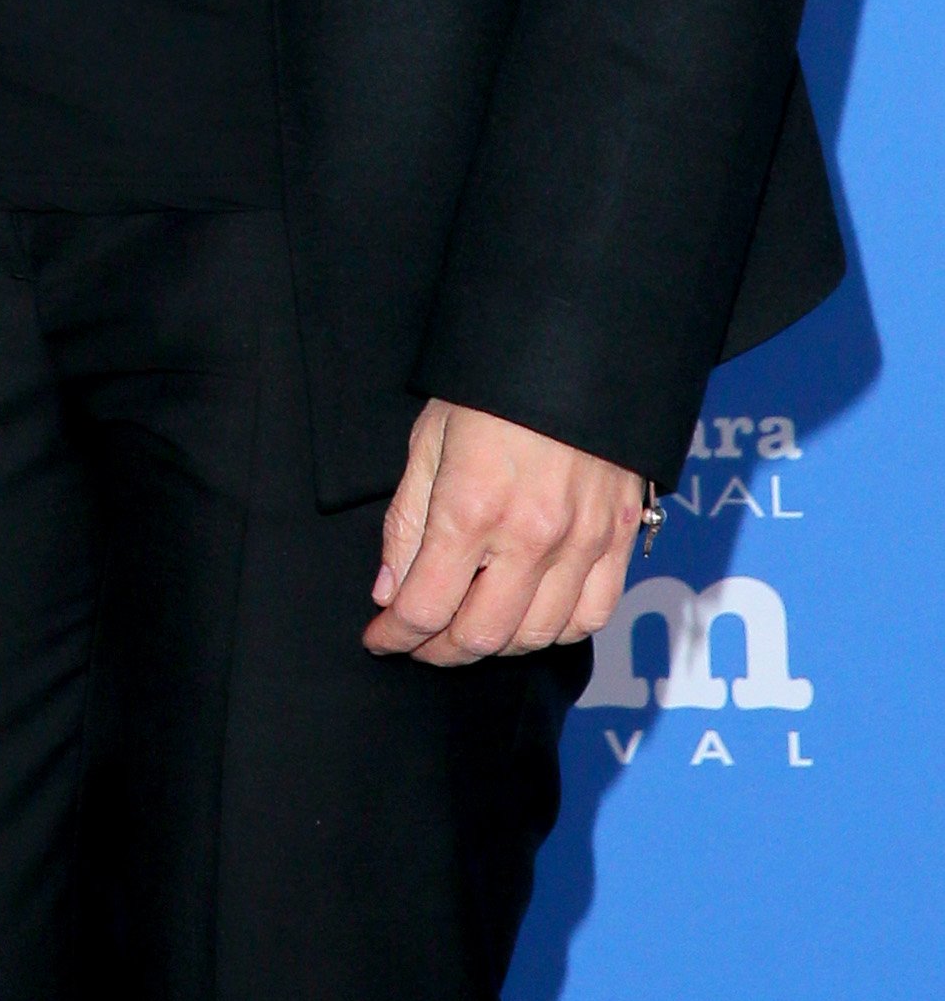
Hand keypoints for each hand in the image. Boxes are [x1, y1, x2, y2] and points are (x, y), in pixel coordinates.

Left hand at [365, 398, 646, 665]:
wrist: (574, 350)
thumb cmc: (490, 390)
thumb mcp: (429, 440)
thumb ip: (408, 521)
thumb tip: (391, 590)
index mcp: (471, 507)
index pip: (424, 607)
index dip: (394, 635)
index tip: (380, 638)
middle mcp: (530, 536)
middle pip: (480, 635)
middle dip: (439, 650)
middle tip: (419, 640)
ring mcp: (582, 542)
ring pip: (536, 636)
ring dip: (495, 645)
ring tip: (468, 629)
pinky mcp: (620, 538)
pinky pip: (591, 616)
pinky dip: (555, 631)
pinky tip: (529, 618)